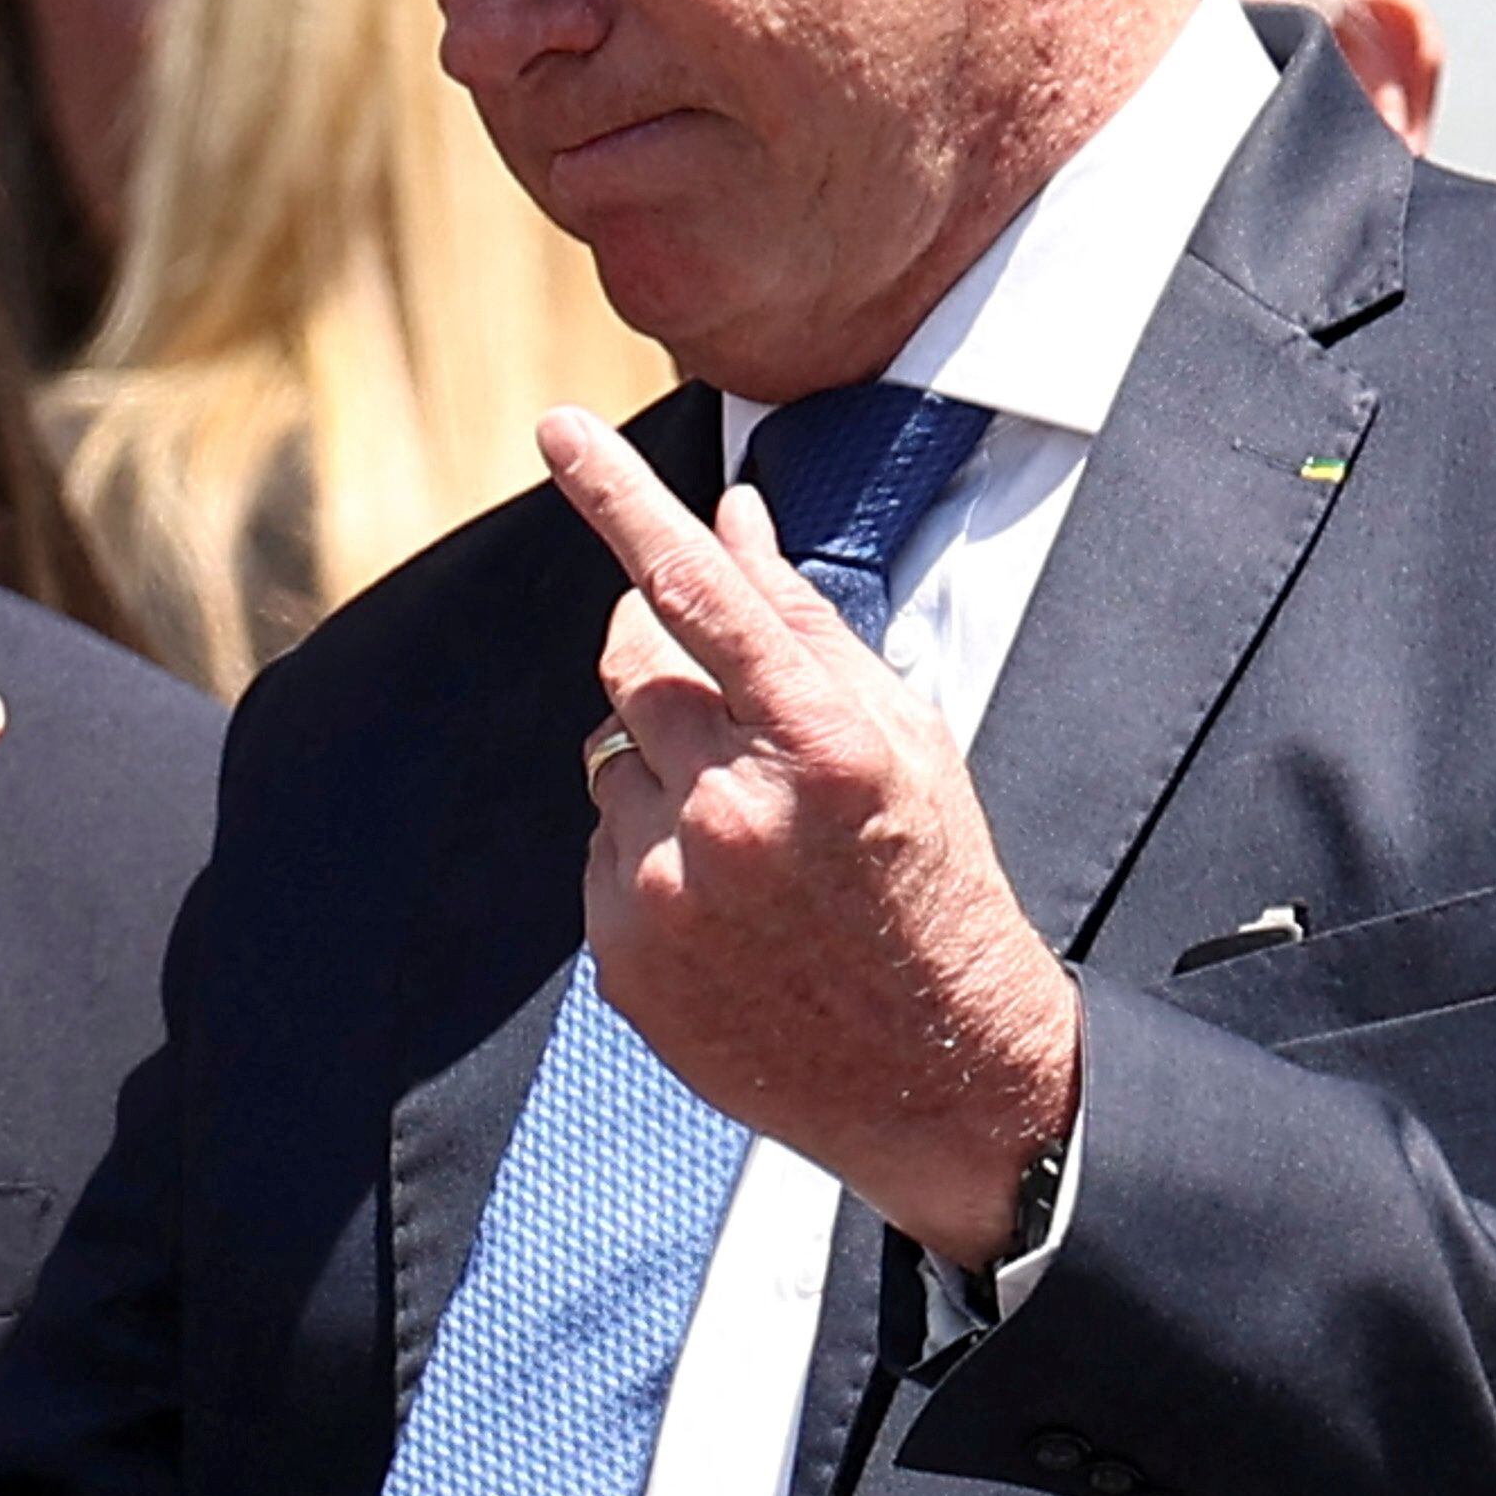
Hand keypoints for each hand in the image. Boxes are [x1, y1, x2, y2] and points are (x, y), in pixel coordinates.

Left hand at [538, 406, 1080, 1270]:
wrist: (935, 1068)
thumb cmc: (930, 882)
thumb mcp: (904, 738)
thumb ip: (806, 624)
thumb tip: (731, 518)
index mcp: (823, 745)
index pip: (699, 590)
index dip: (622, 497)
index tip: (559, 427)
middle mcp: (735, 812)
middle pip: (629, 662)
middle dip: (656, 648)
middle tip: (712, 692)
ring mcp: (670, 891)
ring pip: (608, 757)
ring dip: (659, 765)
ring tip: (745, 834)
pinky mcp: (624, 956)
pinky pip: (601, 850)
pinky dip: (646, 851)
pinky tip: (723, 902)